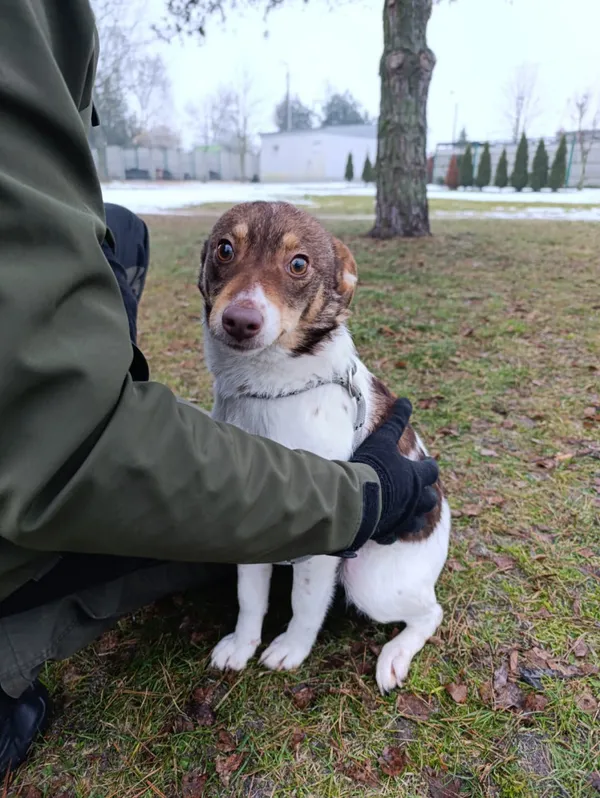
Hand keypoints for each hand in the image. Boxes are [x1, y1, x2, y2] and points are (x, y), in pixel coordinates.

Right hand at [344, 399, 439, 553]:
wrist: (353, 500)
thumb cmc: (370, 467)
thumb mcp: (382, 440)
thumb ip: (395, 421)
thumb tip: (407, 400)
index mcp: (415, 478)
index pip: (430, 471)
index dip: (429, 467)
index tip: (428, 464)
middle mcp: (413, 501)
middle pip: (429, 499)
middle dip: (427, 494)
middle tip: (423, 490)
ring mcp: (400, 520)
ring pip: (415, 522)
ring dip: (414, 516)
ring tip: (411, 514)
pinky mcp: (384, 533)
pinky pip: (392, 535)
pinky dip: (391, 532)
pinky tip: (386, 531)